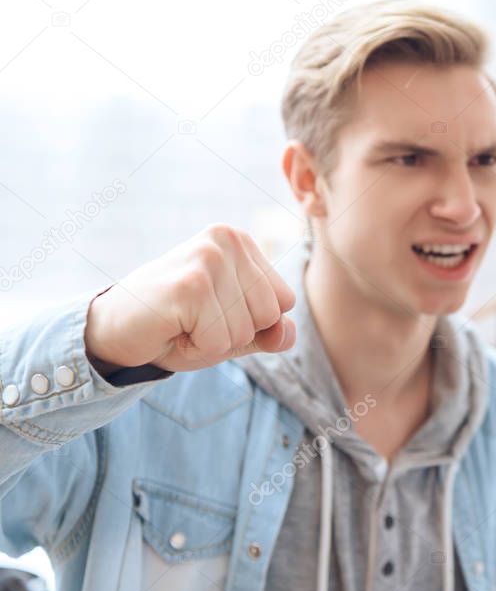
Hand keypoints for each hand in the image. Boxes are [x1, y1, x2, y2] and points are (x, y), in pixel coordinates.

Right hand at [84, 224, 296, 372]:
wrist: (112, 330)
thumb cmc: (176, 326)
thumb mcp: (233, 331)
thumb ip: (269, 331)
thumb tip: (289, 332)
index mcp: (241, 242)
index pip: (285, 300)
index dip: (252, 322)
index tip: (212, 312)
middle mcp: (228, 240)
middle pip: (270, 314)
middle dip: (234, 334)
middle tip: (194, 320)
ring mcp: (208, 259)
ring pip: (245, 330)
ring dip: (213, 343)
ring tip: (182, 324)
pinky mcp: (191, 285)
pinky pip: (219, 342)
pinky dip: (197, 350)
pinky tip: (172, 330)